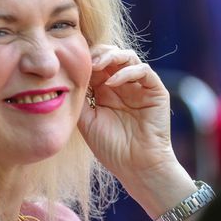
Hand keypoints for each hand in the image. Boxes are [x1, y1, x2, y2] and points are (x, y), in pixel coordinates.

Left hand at [78, 46, 194, 217]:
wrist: (136, 167)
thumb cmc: (111, 148)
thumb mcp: (86, 120)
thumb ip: (79, 98)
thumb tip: (65, 77)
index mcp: (105, 90)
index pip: (96, 64)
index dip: (85, 59)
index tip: (72, 63)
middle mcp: (123, 85)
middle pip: (112, 55)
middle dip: (98, 53)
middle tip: (86, 61)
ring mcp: (140, 86)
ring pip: (128, 57)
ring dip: (112, 57)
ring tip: (97, 66)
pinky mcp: (155, 91)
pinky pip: (143, 70)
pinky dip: (127, 72)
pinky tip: (112, 83)